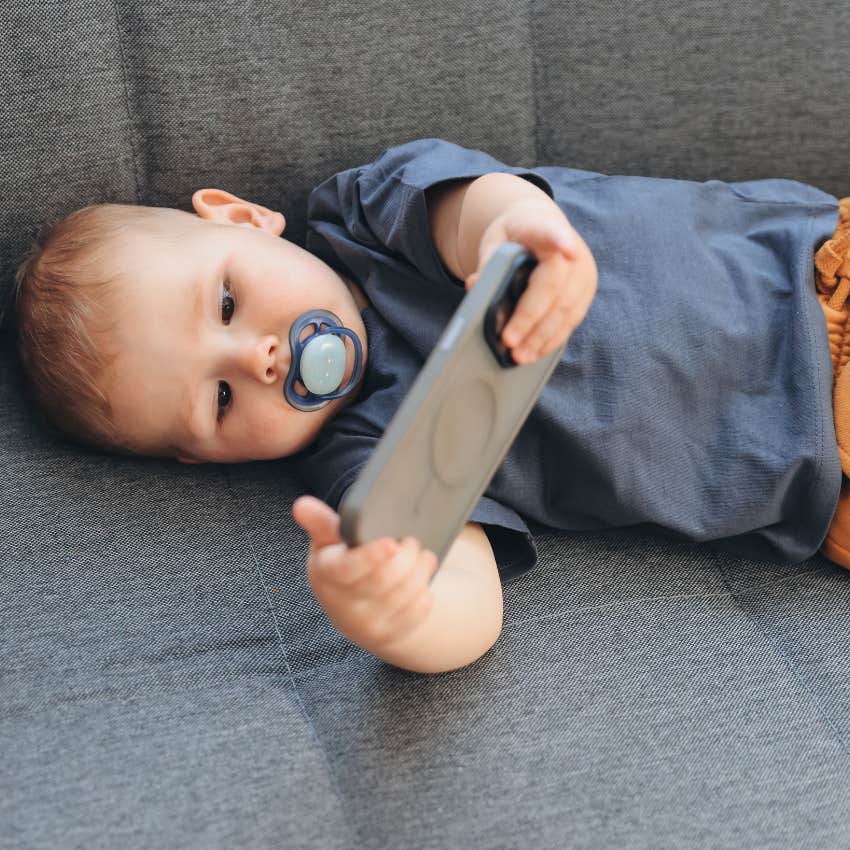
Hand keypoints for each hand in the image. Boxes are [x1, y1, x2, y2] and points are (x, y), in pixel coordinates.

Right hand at [291, 495, 440, 648]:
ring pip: (404, 595)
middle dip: (405, 557)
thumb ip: (321, 523)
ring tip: (422, 556)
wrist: (353, 610)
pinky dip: (425, 592)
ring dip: (420, 570)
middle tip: (412, 541)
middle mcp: (342, 606)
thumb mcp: (328, 543)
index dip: (371, 556)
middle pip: (383, 580)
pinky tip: (423, 580)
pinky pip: (416, 612)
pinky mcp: (388, 636)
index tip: (391, 543)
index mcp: (326, 576)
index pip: (347, 569)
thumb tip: (301, 505)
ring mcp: (365, 625)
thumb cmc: (342, 564)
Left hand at [465, 199, 597, 363]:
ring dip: (542, 338)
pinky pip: (572, 321)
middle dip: (531, 320)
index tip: (567, 249)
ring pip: (566, 310)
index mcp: (545, 228)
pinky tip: (535, 352)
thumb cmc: (515, 235)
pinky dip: (552, 339)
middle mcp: (572, 250)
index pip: (553, 232)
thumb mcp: (496, 240)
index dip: (561, 240)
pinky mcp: (586, 292)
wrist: (541, 225)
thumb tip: (474, 286)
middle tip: (509, 343)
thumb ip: (487, 262)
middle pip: (554, 287)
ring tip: (520, 356)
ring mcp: (583, 273)